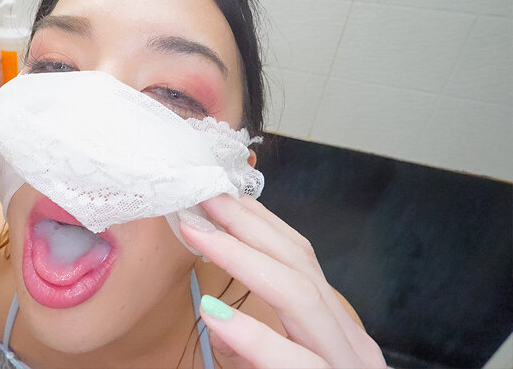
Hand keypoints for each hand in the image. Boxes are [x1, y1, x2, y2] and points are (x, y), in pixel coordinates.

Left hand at [180, 195, 386, 367]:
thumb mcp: (280, 363)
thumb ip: (255, 336)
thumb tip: (216, 300)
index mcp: (333, 326)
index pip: (300, 258)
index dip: (257, 221)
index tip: (217, 194)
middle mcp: (347, 339)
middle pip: (301, 266)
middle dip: (249, 225)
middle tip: (203, 197)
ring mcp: (345, 365)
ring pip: (302, 298)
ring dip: (244, 259)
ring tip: (198, 235)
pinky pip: (295, 364)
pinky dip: (255, 336)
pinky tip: (215, 313)